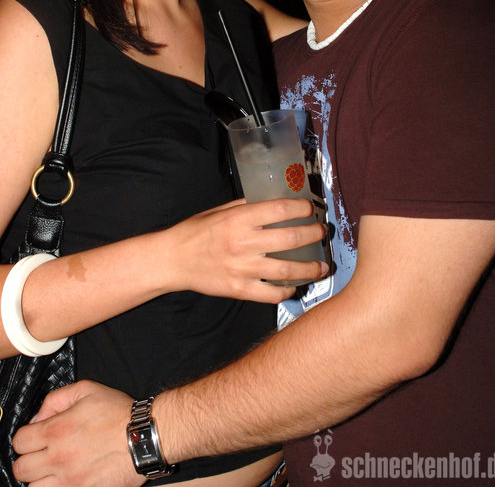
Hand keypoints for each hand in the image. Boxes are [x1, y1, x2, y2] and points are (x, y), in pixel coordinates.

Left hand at [12, 380, 140, 486]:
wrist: (145, 436)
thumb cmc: (119, 413)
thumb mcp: (87, 390)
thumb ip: (57, 399)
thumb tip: (39, 417)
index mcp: (57, 430)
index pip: (19, 442)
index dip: (26, 437)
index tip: (35, 437)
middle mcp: (59, 458)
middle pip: (20, 469)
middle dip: (29, 459)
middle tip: (43, 454)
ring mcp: (70, 480)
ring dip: (41, 478)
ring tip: (55, 469)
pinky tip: (68, 478)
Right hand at [168, 197, 327, 302]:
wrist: (173, 260)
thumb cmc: (196, 232)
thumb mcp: (220, 211)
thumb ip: (247, 206)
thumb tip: (275, 201)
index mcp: (238, 219)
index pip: (280, 210)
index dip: (301, 209)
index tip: (310, 209)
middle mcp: (243, 243)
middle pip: (291, 239)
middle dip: (313, 234)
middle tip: (321, 232)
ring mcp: (242, 269)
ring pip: (287, 270)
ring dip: (310, 268)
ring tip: (322, 266)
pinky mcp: (239, 289)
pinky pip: (271, 294)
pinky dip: (287, 291)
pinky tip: (295, 286)